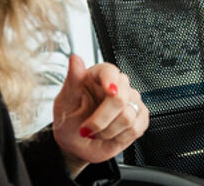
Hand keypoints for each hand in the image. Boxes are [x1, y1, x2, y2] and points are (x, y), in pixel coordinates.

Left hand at [51, 55, 148, 174]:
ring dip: (108, 131)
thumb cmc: (68, 122)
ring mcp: (130, 101)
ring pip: (128, 116)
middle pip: (121, 97)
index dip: (111, 80)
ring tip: (96, 133)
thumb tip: (75, 59)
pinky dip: (120, 137)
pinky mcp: (139, 117)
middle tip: (86, 129)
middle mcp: (116, 86)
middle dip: (102, 119)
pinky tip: (110, 135)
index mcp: (97, 76)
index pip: (109, 71)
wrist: (76, 145)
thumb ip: (72, 81)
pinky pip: (137, 127)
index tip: (110, 92)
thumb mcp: (64, 104)